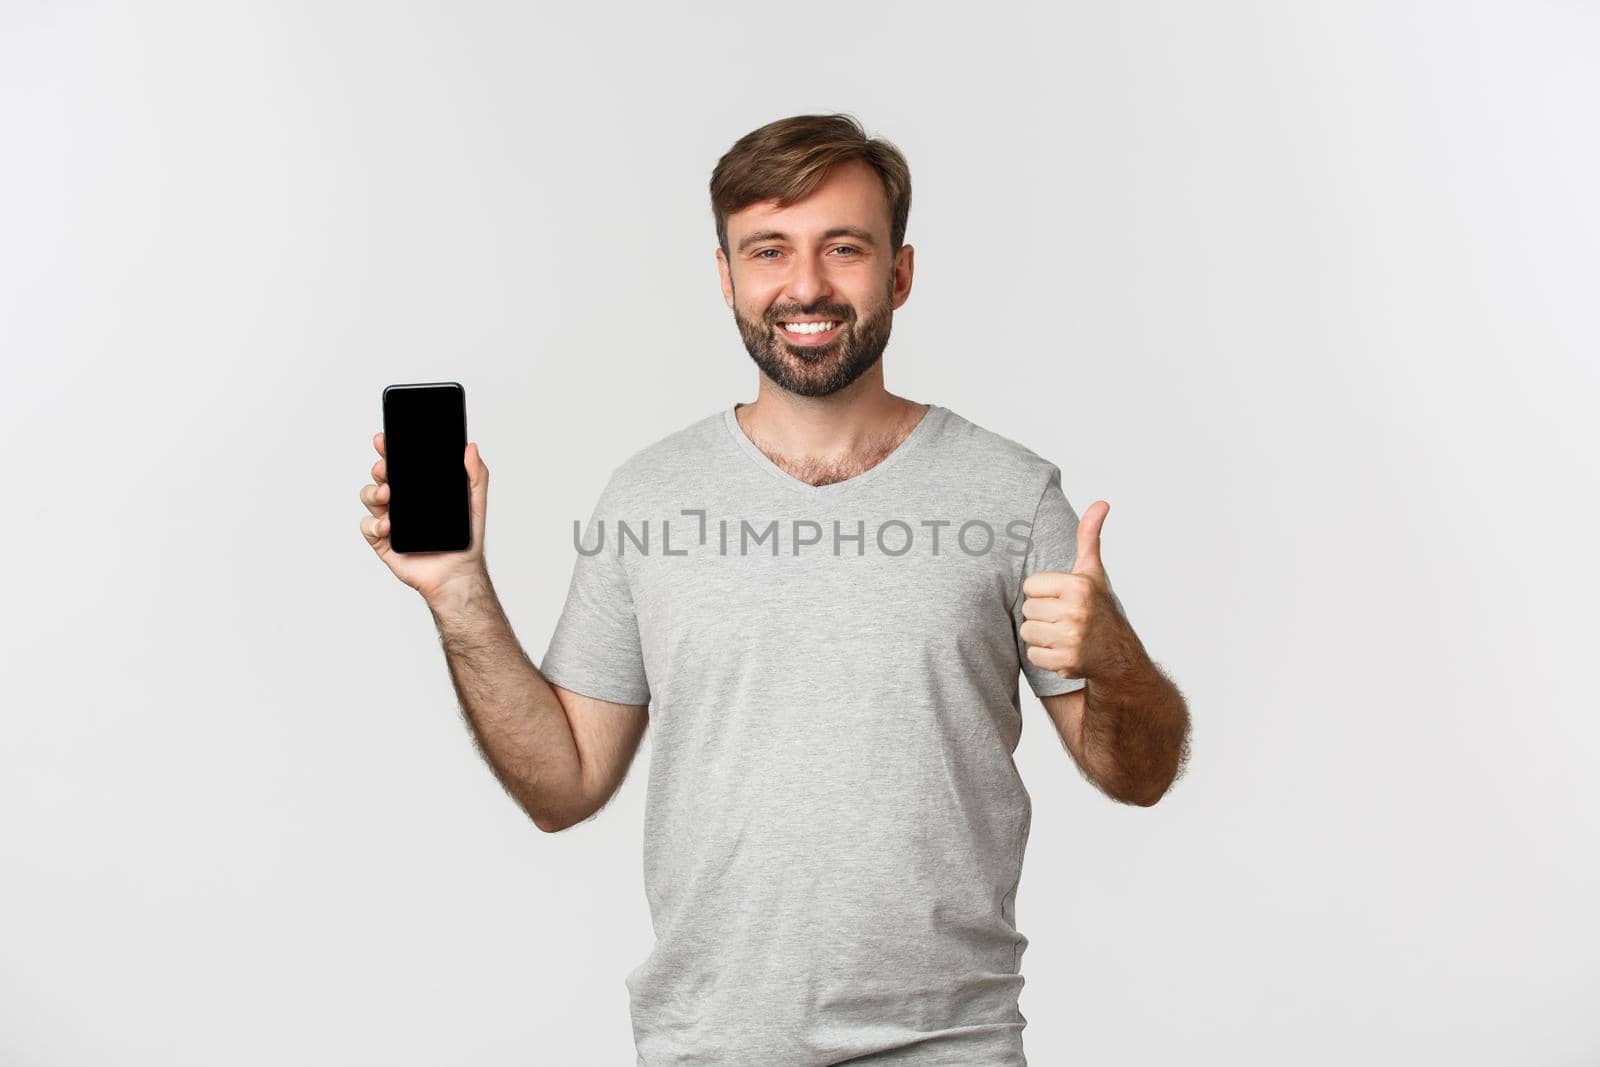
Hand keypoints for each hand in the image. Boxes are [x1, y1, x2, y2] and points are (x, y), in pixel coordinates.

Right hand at [358, 431, 489, 602]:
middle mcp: (401, 502)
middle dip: (379, 467)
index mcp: (418, 490)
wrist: (458, 575)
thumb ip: (476, 476)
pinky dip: (374, 524)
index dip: (389, 450)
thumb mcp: (475, 505)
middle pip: (381, 477)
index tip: (385, 439)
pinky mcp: (383, 542)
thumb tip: (471, 448)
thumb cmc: (466, 542)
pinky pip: (368, 528)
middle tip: (384, 466)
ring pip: (369, 498)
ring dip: (373, 492)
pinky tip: (388, 525)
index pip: (400, 464)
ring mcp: (390, 521)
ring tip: (387, 494)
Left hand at [1019, 500, 1137, 681]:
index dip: (1043, 592)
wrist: (1117, 654)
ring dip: (1041, 635)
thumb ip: (1089, 537)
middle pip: (1027, 610)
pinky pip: (1033, 655)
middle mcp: (1076, 612)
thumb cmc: (1098, 608)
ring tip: (1062, 633)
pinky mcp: (1066, 662)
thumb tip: (1101, 503)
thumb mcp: (1093, 572)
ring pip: (1027, 632)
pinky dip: (1044, 655)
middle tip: (1063, 617)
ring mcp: (1071, 639)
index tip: (1061, 598)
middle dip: (1041, 614)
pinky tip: (1062, 650)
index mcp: (1078, 586)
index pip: (1030, 586)